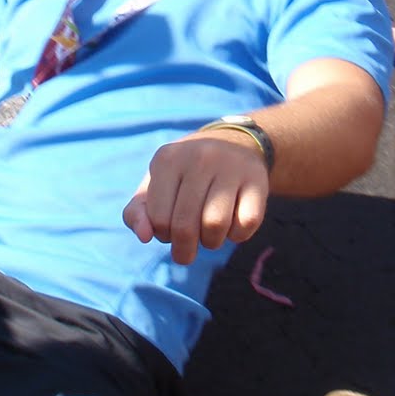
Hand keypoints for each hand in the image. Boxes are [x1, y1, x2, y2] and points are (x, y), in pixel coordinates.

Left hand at [122, 129, 268, 265]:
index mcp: (168, 159)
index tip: (168, 229)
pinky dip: (237, 236)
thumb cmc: (185, 175)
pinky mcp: (257, 179)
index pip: (157, 218)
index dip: (162, 234)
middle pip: (185, 226)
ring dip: (211, 243)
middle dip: (184, 249)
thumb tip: (144, 236)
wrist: (234, 144)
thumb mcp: (155, 186)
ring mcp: (231, 167)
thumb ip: (137, 213)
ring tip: (209, 236)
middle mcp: (200, 158)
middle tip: (186, 251)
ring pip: (216, 226)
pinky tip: (232, 225)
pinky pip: (246, 224)